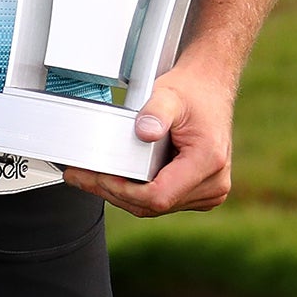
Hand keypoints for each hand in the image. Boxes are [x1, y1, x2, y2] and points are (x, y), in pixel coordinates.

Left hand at [62, 61, 235, 216]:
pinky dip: (136, 192)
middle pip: (154, 206)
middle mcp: (213, 183)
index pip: (160, 196)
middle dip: (115, 192)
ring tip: (93, 178)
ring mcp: (208, 191)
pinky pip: (162, 201)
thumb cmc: (192, 91)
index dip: (125, 191)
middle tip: (84, 177)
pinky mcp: (198, 191)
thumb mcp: (170, 94)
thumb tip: (144, 132)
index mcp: (208, 162)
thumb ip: (156, 112)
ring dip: (123, 195)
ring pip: (156, 208)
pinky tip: (116, 178)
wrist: (210, 88)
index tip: (101, 177)